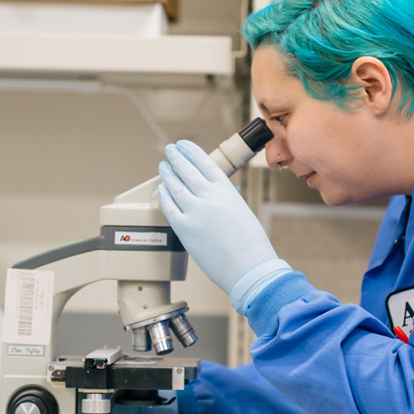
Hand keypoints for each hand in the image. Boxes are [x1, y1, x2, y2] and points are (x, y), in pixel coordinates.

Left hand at [157, 140, 290, 314]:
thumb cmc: (252, 245)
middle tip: (170, 150)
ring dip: (167, 174)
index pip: (204, 162)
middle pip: (187, 170)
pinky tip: (161, 189)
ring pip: (175, 186)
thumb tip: (221, 192)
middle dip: (176, 158)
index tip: (183, 145)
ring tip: (163, 166)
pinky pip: (169, 207)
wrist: (250, 268)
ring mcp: (195, 212)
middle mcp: (209, 197)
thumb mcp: (242, 212)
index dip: (191, 151)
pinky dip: (164, 196)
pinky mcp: (184, 229)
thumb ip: (228, 200)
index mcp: (227, 190)